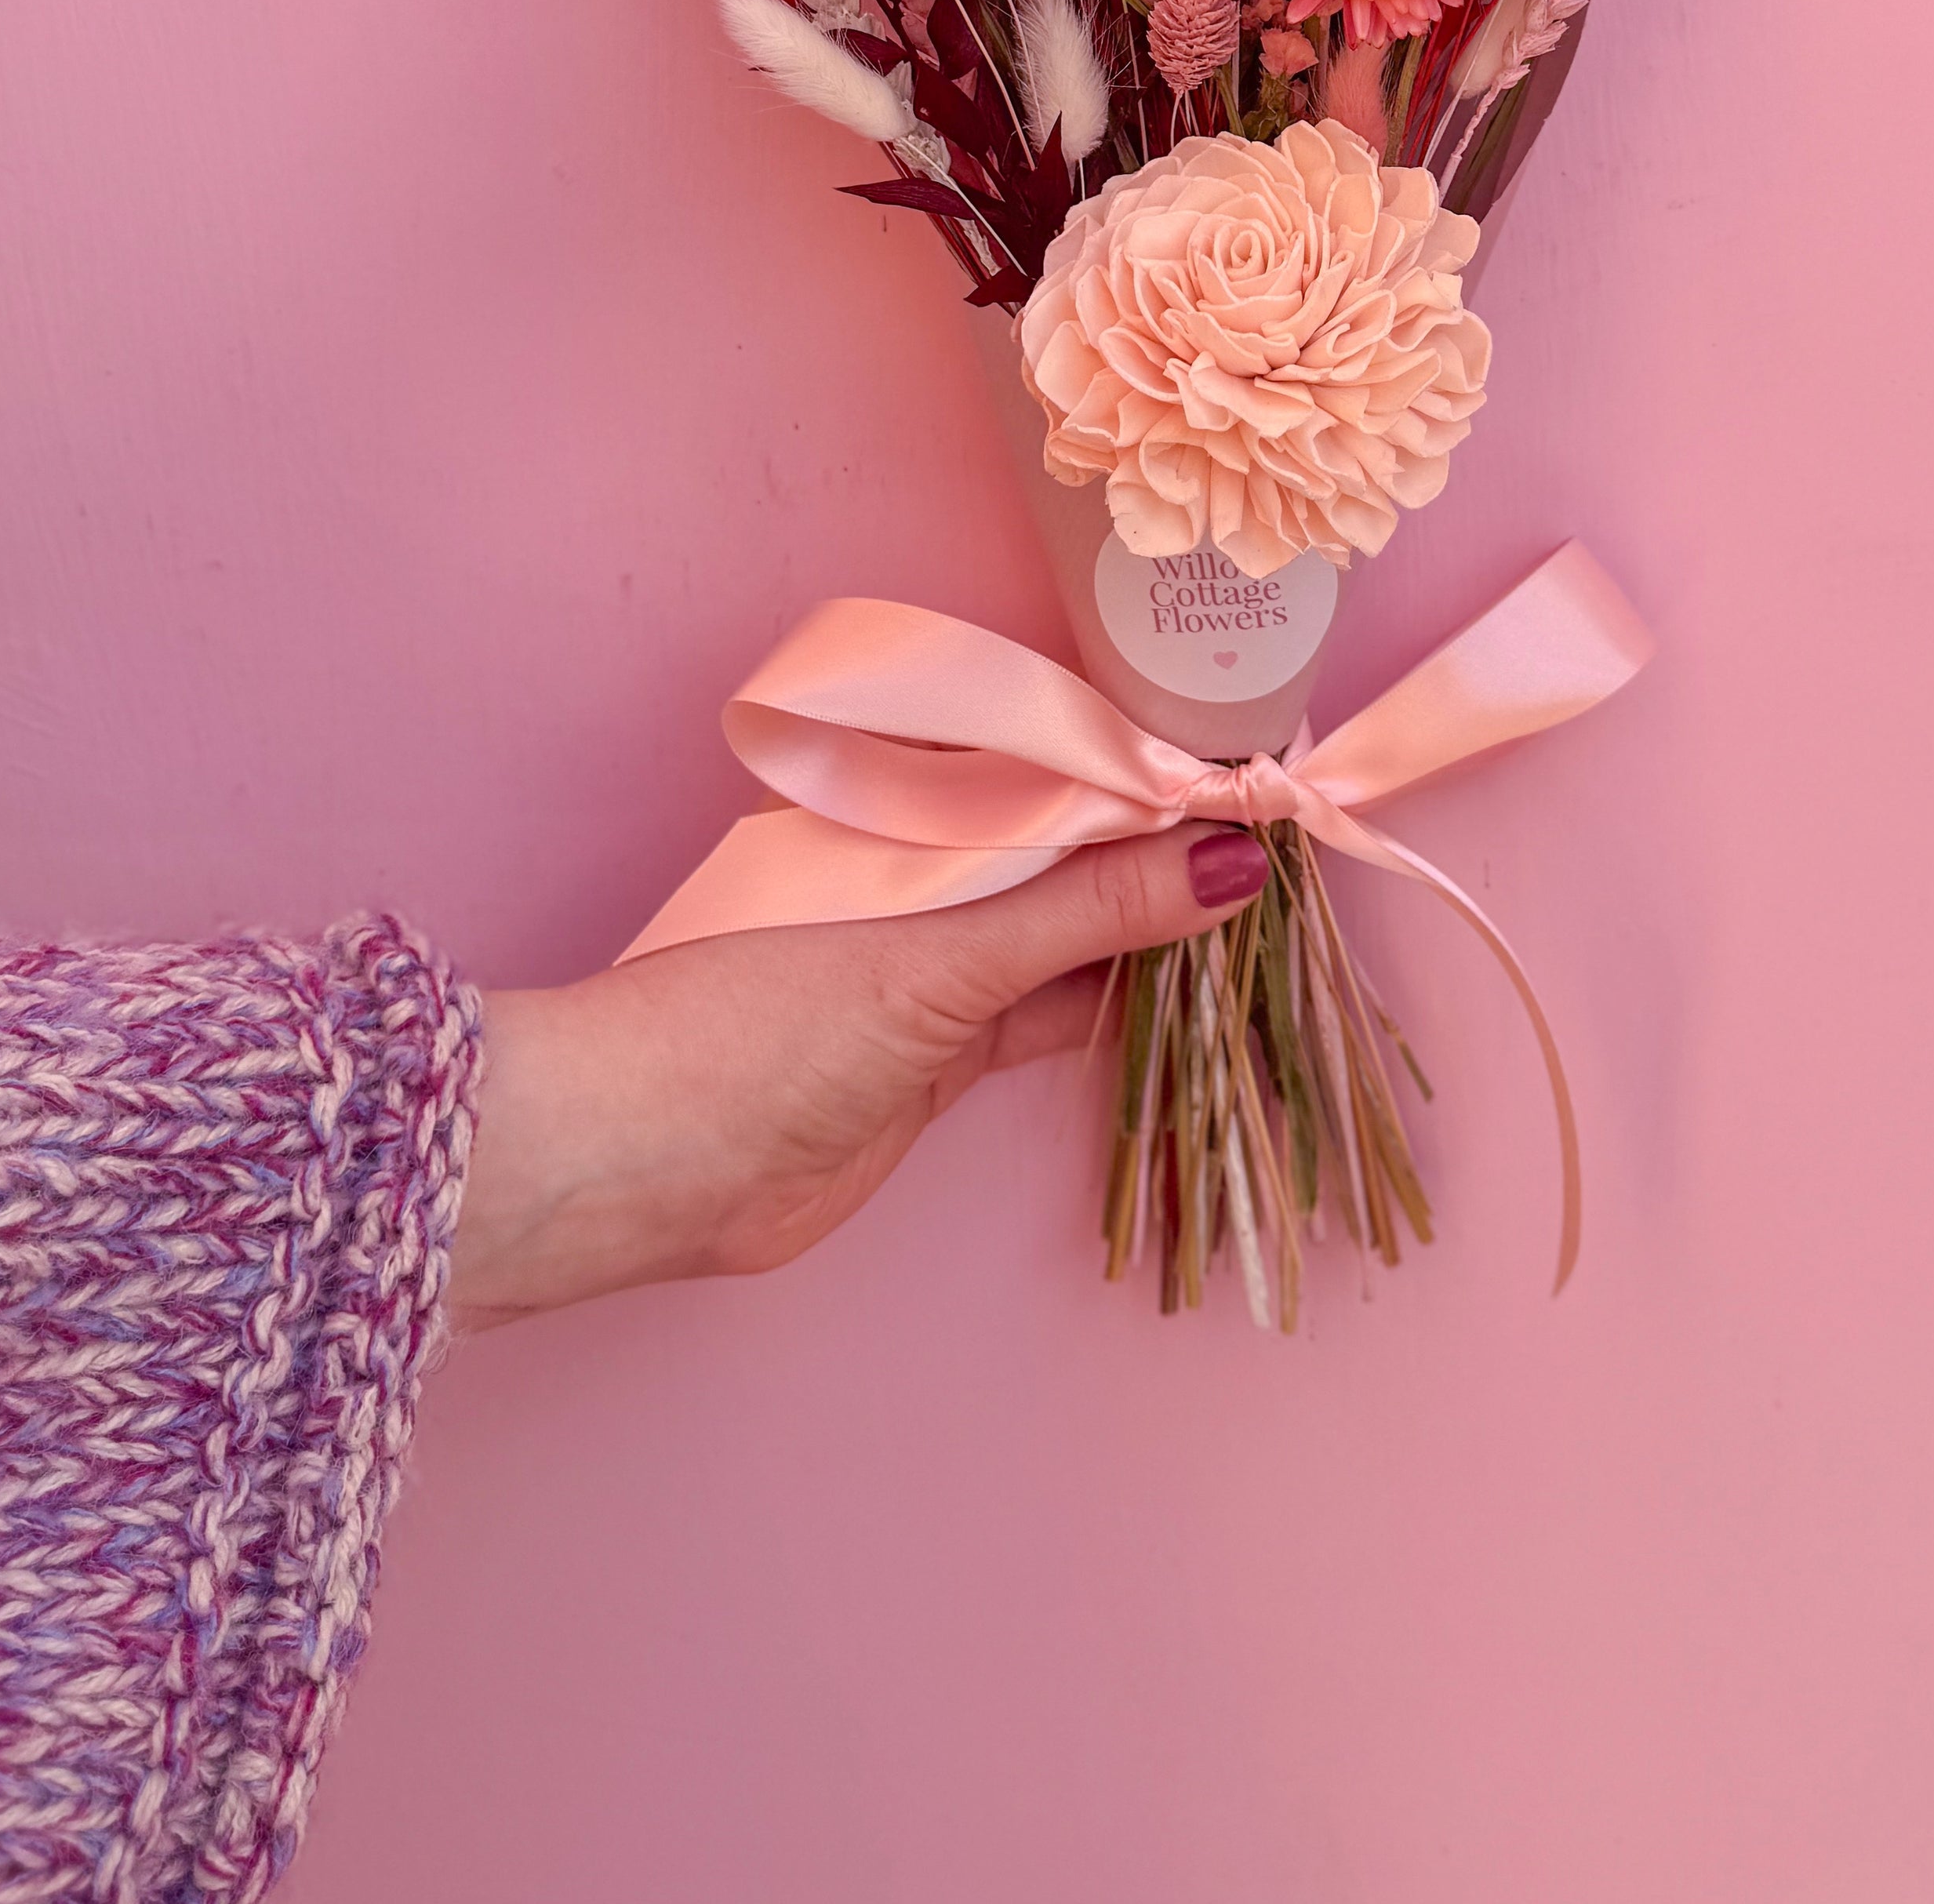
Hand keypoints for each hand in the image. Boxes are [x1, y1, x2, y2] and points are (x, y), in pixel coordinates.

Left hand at [447, 826, 1270, 1327]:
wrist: (642, 1168)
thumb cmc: (764, 1022)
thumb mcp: (945, 957)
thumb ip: (1091, 911)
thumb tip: (1234, 859)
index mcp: (913, 809)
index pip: (1060, 765)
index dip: (1160, 768)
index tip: (1264, 766)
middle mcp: (928, 873)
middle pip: (1074, 848)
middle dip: (1172, 848)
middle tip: (1291, 841)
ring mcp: (933, 965)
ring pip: (1070, 931)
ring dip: (1154, 930)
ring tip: (1264, 911)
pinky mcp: (936, 1053)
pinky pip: (1049, 1009)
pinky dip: (1116, 1001)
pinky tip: (1191, 989)